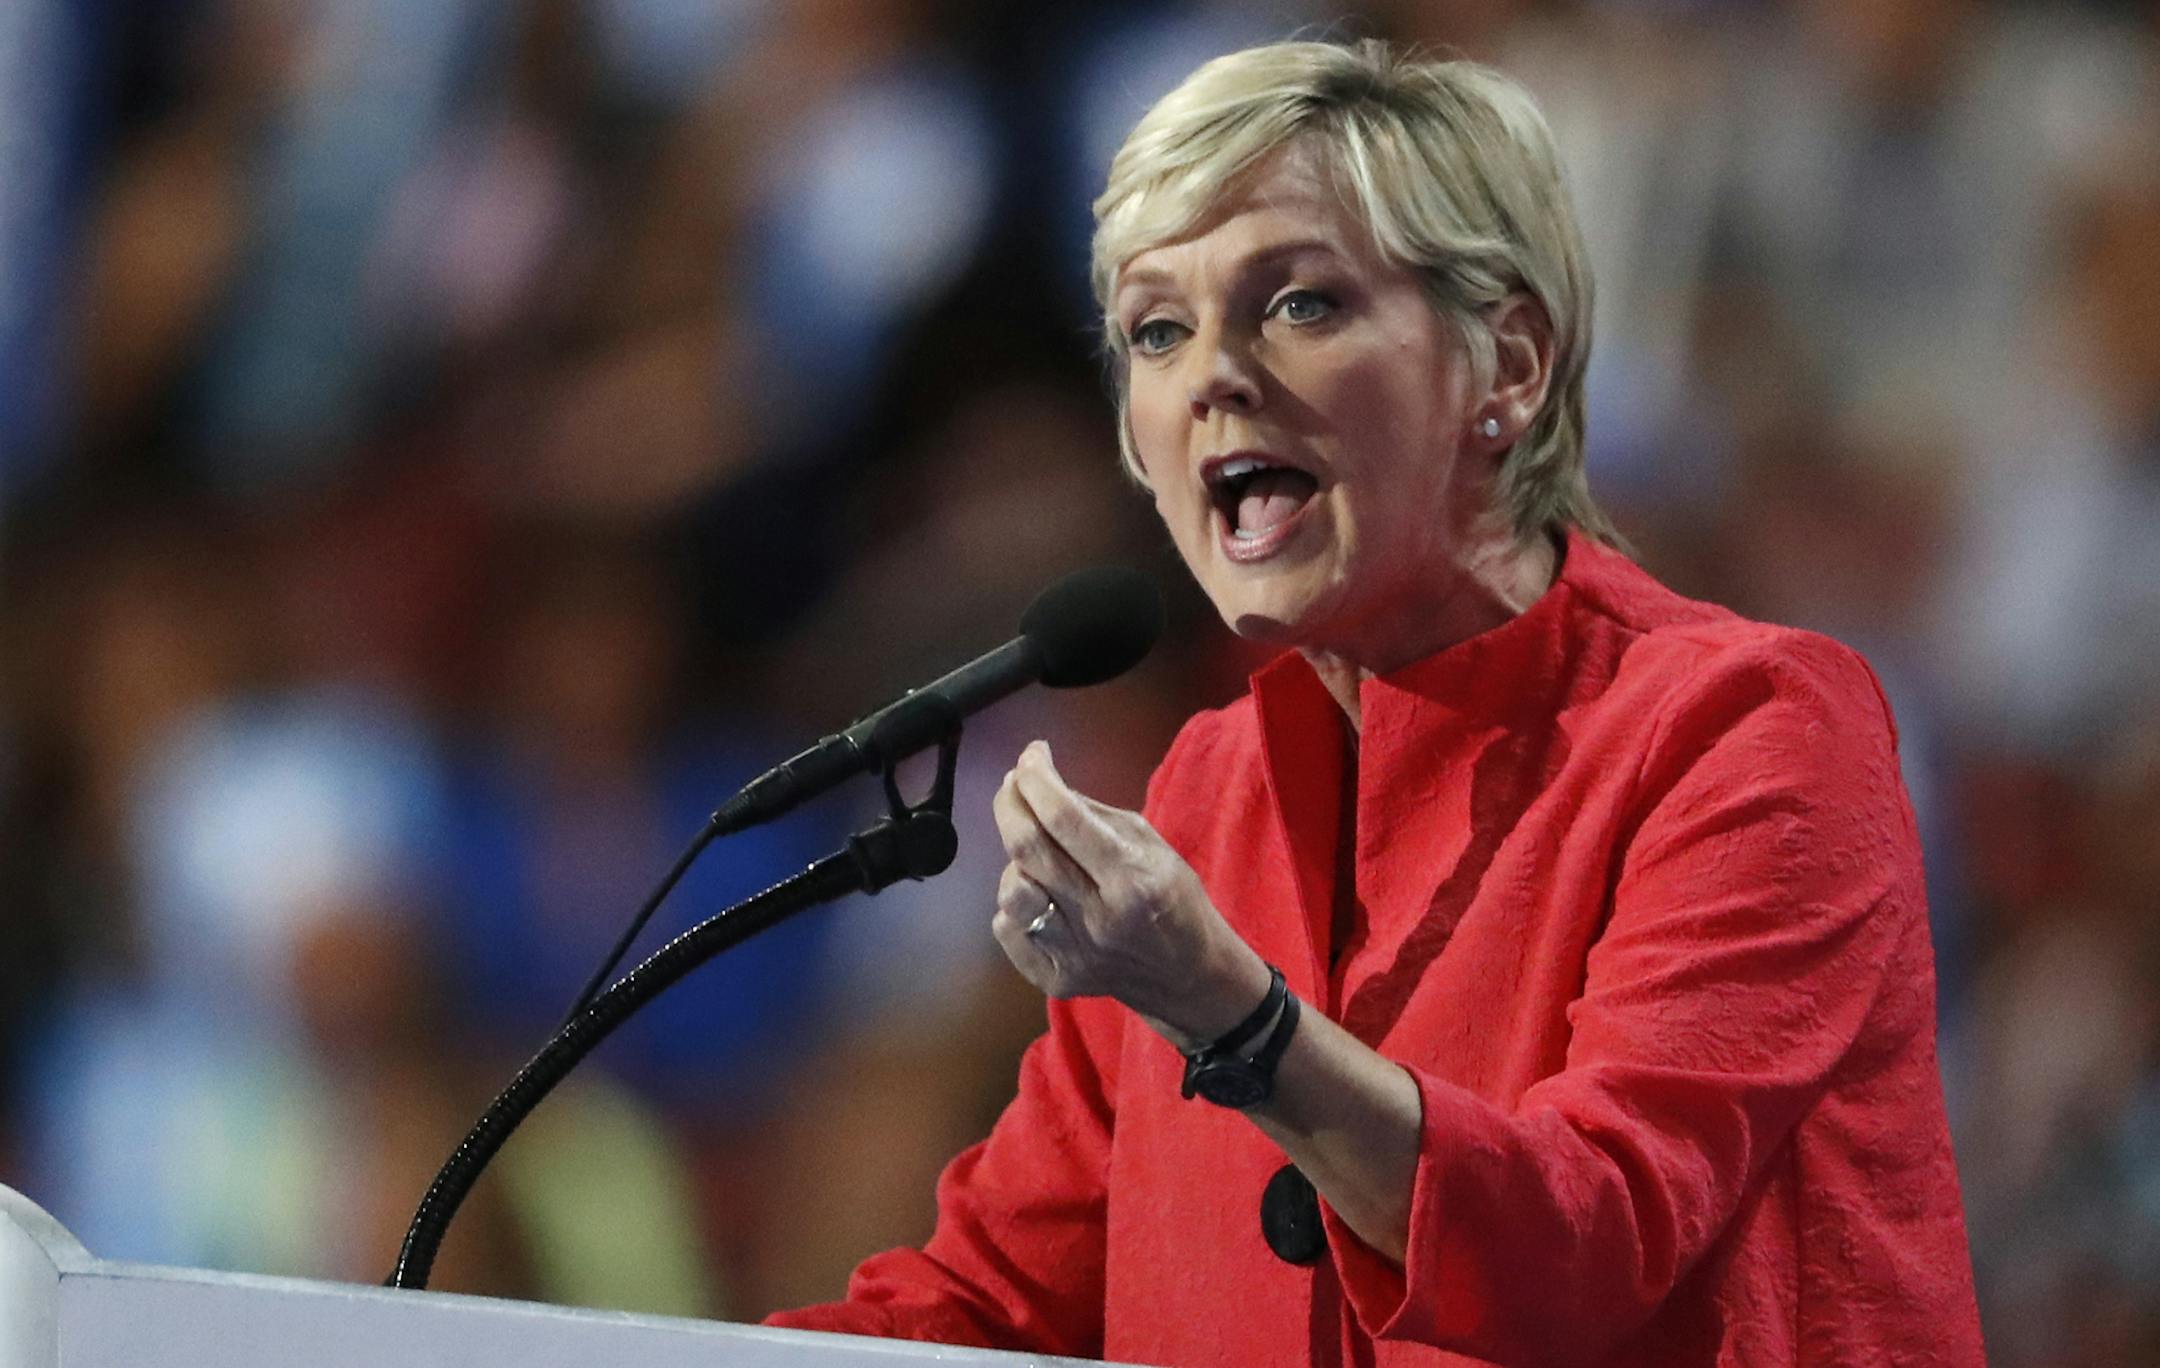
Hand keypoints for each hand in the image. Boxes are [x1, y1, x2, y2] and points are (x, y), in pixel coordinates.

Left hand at [990, 740, 1272, 1050]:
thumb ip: (1096, 816)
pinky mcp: (1056, 977)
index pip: (1064, 817)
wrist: (1189, 975)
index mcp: (1132, 878)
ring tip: (1036, 852)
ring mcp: (1075, 953)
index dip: (1037, 778)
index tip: (1031, 755)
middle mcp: (1099, 918)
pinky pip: (1007, 929)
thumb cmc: (1174, 901)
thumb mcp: (1152, 845)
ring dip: (1015, 858)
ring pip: (1012, 890)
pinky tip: (1038, 894)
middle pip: (1027, 849)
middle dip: (1010, 802)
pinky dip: (1013, 903)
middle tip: (1014, 784)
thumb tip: (1044, 784)